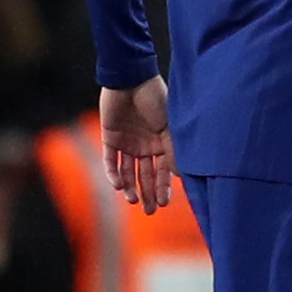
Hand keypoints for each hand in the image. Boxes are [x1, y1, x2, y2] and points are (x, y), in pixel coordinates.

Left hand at [101, 78, 174, 211]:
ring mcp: (127, 142)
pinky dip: (113, 173)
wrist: (131, 79)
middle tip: (150, 211)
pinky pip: (110, 160)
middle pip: (146, 175)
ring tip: (133, 200)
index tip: (164, 203)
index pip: (164, 170)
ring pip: (128, 171)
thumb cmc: (155, 99)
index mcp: (162, 142)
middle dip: (148, 193)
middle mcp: (146, 145)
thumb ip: (173, 150)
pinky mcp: (110, 138)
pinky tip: (118, 185)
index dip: (164, 187)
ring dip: (130, 187)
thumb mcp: (169, 126)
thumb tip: (181, 176)